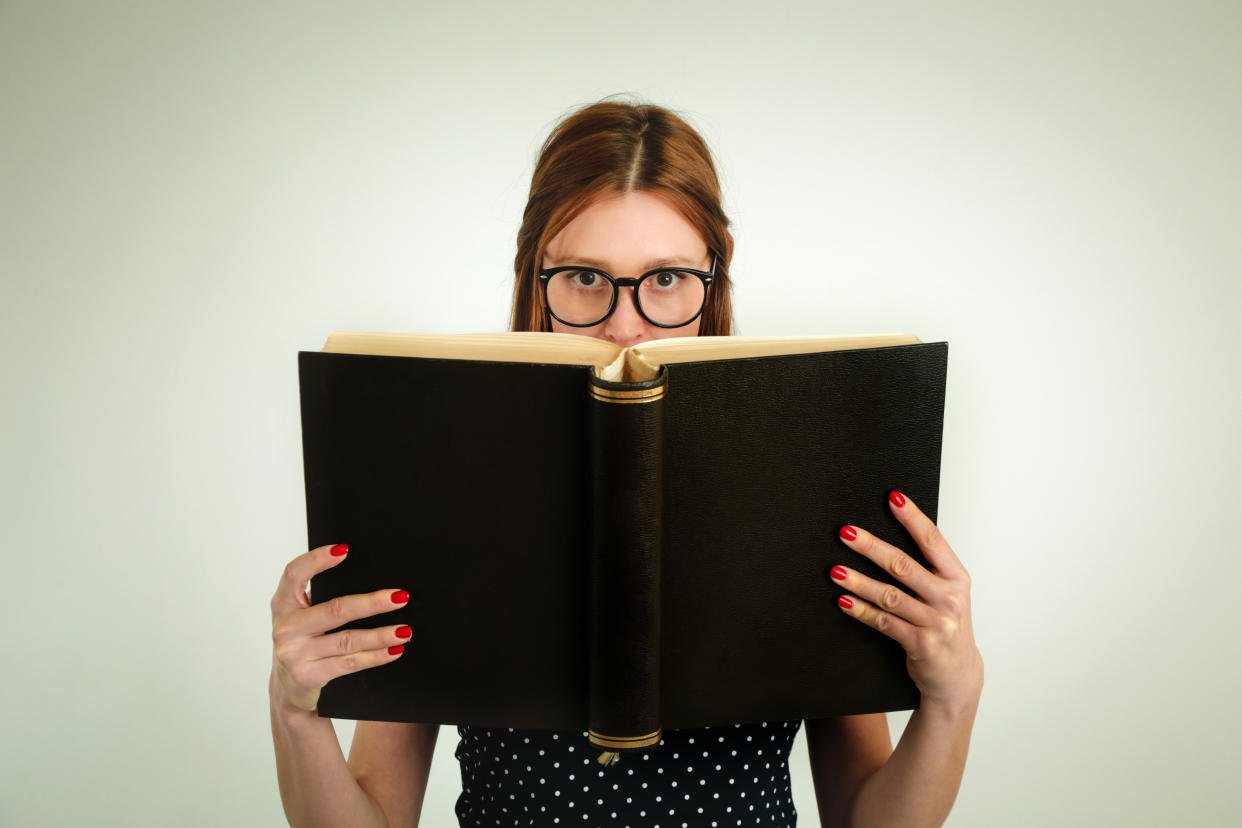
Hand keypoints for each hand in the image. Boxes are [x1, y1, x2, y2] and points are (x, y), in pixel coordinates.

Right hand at [269, 543, 412, 712]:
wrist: (288, 688)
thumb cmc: (304, 641)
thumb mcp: (304, 616)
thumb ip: (324, 598)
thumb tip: (374, 583)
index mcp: (283, 603)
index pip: (294, 574)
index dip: (317, 560)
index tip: (344, 550)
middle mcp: (285, 627)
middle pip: (334, 610)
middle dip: (372, 603)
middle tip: (400, 597)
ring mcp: (294, 653)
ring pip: (347, 640)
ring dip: (381, 635)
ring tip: (404, 630)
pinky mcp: (307, 675)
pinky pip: (349, 663)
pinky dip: (375, 656)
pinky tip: (393, 649)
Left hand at [830, 490, 982, 709]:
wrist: (958, 676)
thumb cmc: (946, 627)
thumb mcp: (947, 595)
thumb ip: (928, 570)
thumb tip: (888, 539)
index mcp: (957, 578)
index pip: (933, 541)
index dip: (912, 517)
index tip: (893, 498)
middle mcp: (949, 598)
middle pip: (904, 565)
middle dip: (872, 546)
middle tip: (847, 533)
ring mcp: (936, 622)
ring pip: (890, 595)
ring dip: (859, 581)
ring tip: (835, 570)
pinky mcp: (920, 644)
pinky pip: (884, 622)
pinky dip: (860, 611)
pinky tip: (843, 601)